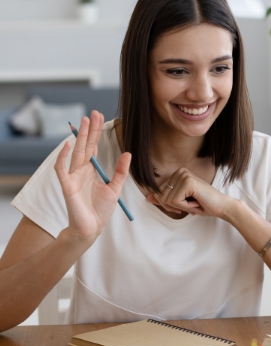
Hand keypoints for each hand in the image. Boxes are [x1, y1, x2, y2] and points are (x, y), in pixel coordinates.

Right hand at [54, 111, 131, 241]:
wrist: (91, 227)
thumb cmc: (101, 210)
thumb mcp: (115, 188)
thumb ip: (121, 172)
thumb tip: (129, 153)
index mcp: (91, 170)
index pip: (93, 147)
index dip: (96, 133)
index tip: (99, 117)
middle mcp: (81, 171)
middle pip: (84, 146)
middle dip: (89, 130)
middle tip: (93, 113)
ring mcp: (73, 177)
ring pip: (75, 153)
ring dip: (79, 137)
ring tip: (83, 121)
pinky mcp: (66, 186)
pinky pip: (61, 168)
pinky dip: (63, 156)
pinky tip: (68, 144)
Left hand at [146, 167, 232, 218]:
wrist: (222, 206)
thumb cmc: (203, 204)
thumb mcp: (180, 202)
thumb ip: (164, 199)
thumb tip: (148, 197)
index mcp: (177, 174)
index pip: (159, 192)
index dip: (169, 205)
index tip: (183, 206)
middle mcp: (180, 171)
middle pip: (161, 196)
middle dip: (173, 207)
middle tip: (190, 206)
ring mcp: (184, 175)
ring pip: (167, 200)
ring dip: (181, 207)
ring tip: (195, 204)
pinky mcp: (188, 182)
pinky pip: (175, 201)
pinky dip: (185, 207)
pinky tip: (196, 204)